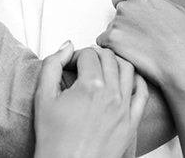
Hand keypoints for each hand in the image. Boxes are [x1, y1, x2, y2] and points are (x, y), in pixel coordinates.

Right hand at [34, 42, 147, 157]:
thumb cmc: (53, 139)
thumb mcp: (42, 96)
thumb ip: (52, 64)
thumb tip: (67, 47)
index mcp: (91, 87)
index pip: (88, 54)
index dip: (76, 54)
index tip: (70, 63)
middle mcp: (112, 96)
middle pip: (109, 58)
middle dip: (95, 54)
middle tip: (84, 62)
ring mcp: (124, 110)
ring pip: (128, 70)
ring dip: (115, 62)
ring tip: (103, 67)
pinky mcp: (131, 123)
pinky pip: (142, 93)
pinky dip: (136, 80)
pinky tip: (125, 79)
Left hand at [97, 0, 184, 89]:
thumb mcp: (175, 10)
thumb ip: (153, 4)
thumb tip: (143, 5)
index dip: (127, 14)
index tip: (134, 25)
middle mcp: (126, 5)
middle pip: (115, 17)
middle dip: (124, 28)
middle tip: (141, 42)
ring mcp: (118, 22)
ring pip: (110, 32)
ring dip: (119, 41)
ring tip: (141, 52)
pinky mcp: (112, 39)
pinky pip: (103, 45)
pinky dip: (113, 52)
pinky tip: (131, 58)